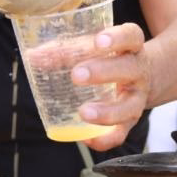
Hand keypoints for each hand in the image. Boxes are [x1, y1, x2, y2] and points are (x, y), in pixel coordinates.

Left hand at [73, 23, 149, 150]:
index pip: (132, 36)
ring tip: (83, 113)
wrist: (142, 76)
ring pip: (129, 107)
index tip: (98, 41)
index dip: (117, 38)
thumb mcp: (94, 48)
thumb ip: (65, 51)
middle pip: (130, 69)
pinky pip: (121, 134)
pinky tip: (85, 139)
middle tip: (77, 75)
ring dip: (107, 112)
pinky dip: (104, 139)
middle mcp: (138, 71)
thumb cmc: (111, 58)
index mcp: (131, 47)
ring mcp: (137, 98)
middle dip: (104, 72)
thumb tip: (34, 56)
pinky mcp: (130, 121)